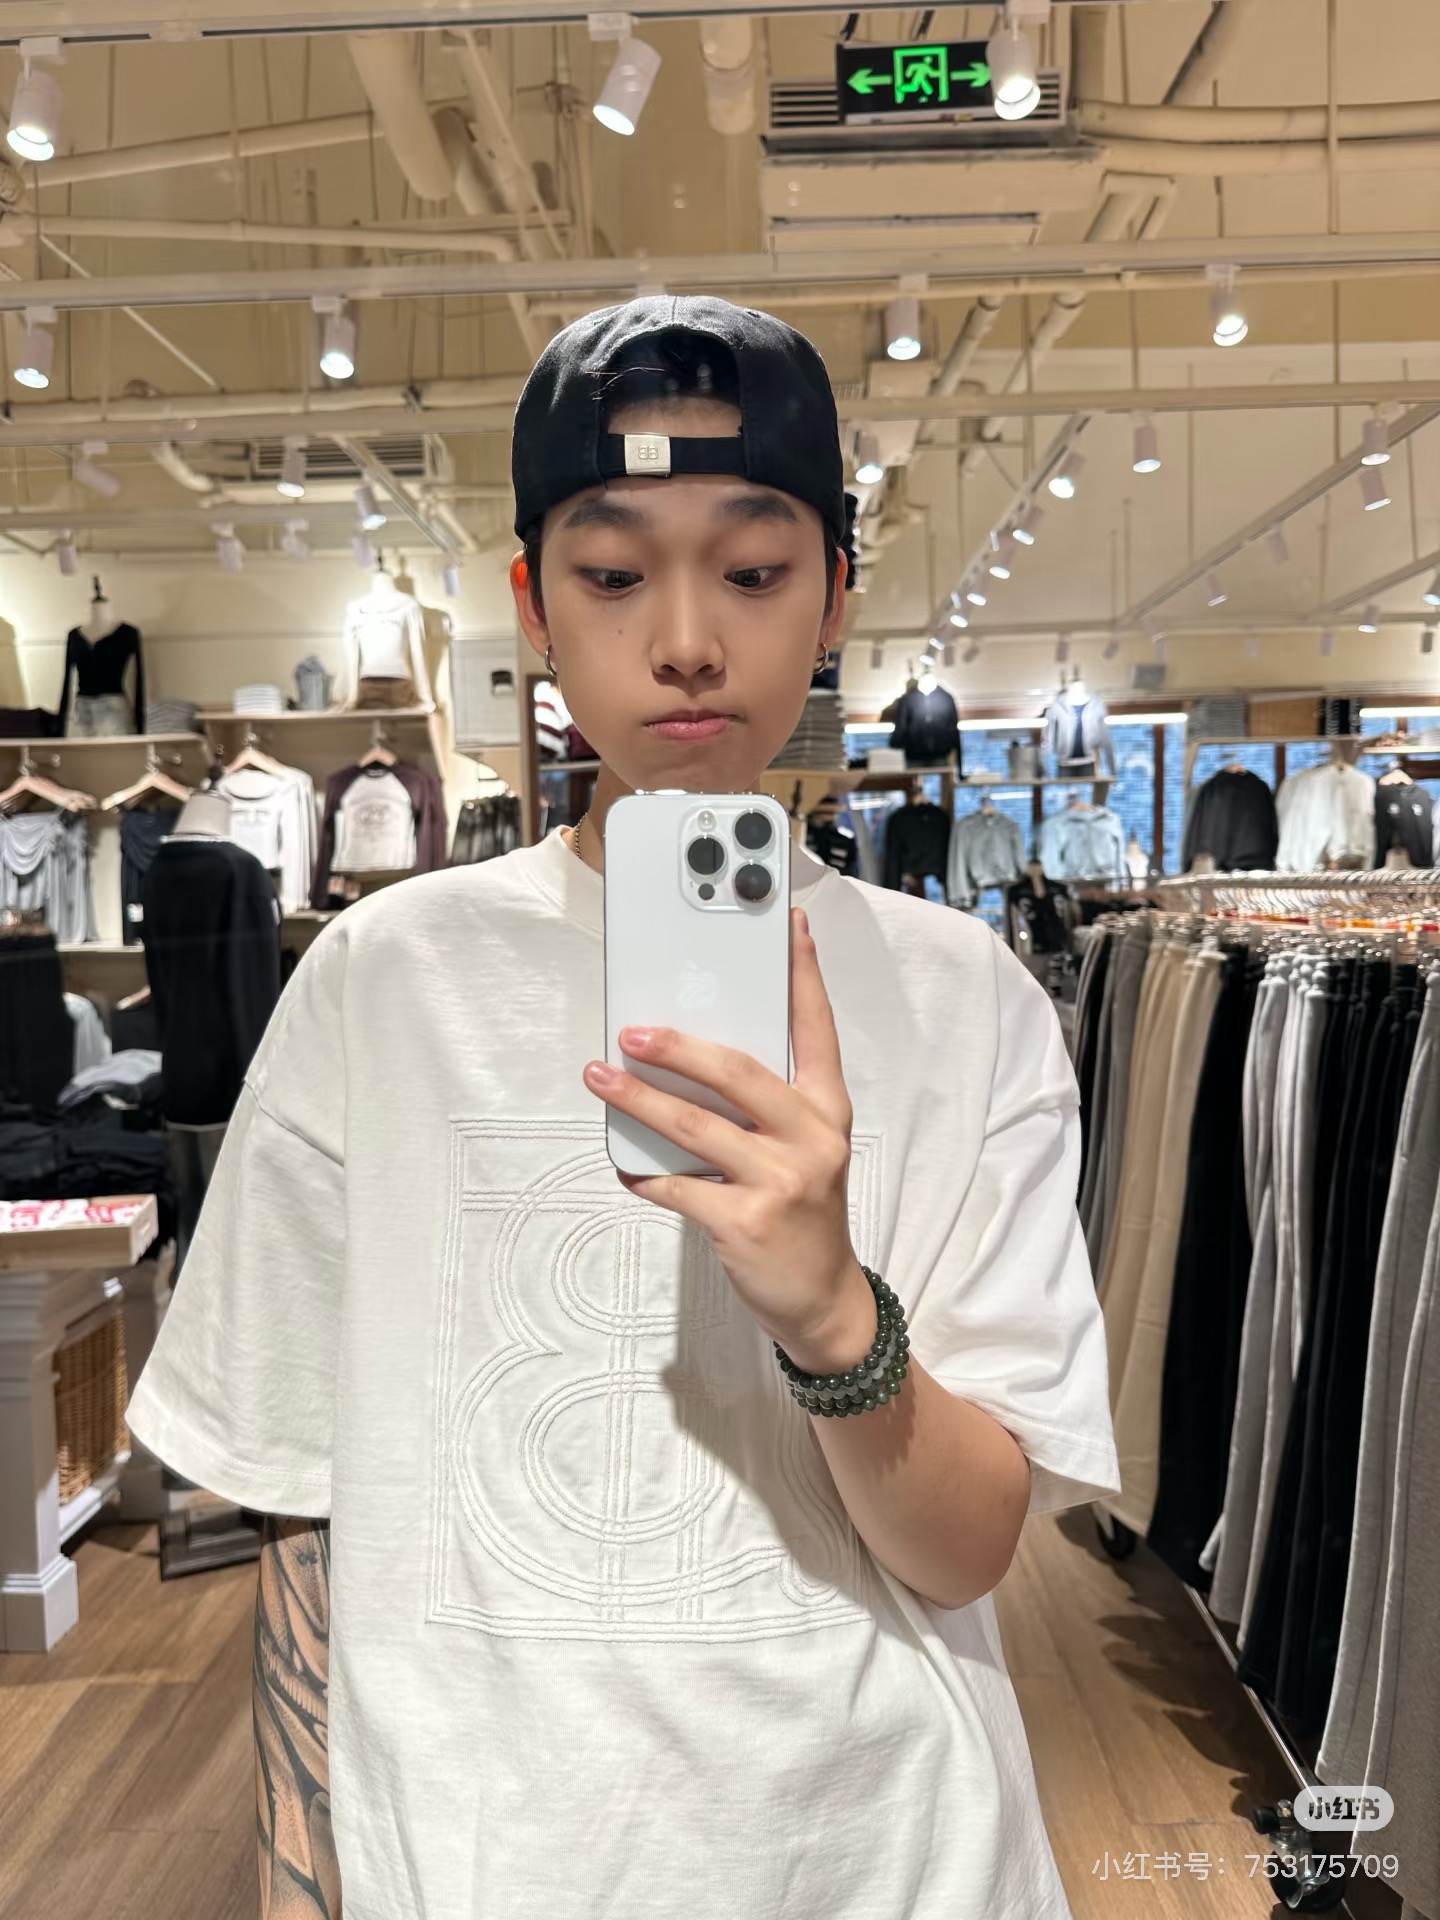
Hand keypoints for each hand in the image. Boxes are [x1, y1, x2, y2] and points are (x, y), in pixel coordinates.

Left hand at [582, 907, 870, 1361]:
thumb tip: (690, 1057)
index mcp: (827, 1110)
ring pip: (696, 1126)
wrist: (823, 1301)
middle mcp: (811, 1138)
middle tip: (632, 1029)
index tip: (787, 926)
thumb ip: (768, 1105)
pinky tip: (623, 1165)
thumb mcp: (806, 1149)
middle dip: (679, 1046)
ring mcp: (781, 1181)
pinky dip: (643, 1174)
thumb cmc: (805, 1213)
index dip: (803, 974)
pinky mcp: (746, 1223)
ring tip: (599, 1078)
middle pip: (739, 1073)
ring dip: (639, 1100)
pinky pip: (677, 1187)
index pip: (817, 1028)